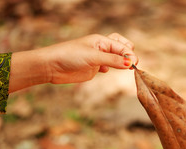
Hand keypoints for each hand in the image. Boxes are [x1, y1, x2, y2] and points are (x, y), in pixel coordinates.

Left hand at [9, 33, 137, 92]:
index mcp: (101, 41)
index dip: (130, 55)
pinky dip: (111, 68)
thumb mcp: (94, 57)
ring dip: (121, 62)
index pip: (122, 46)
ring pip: (115, 58)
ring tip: (126, 69)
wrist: (51, 67)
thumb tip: (130, 64)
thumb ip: (113, 60)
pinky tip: (106, 71)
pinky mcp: (93, 68)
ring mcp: (97, 58)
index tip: (134, 65)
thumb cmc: (70, 56)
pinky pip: (108, 66)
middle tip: (132, 65)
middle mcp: (101, 48)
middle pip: (121, 47)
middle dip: (128, 54)